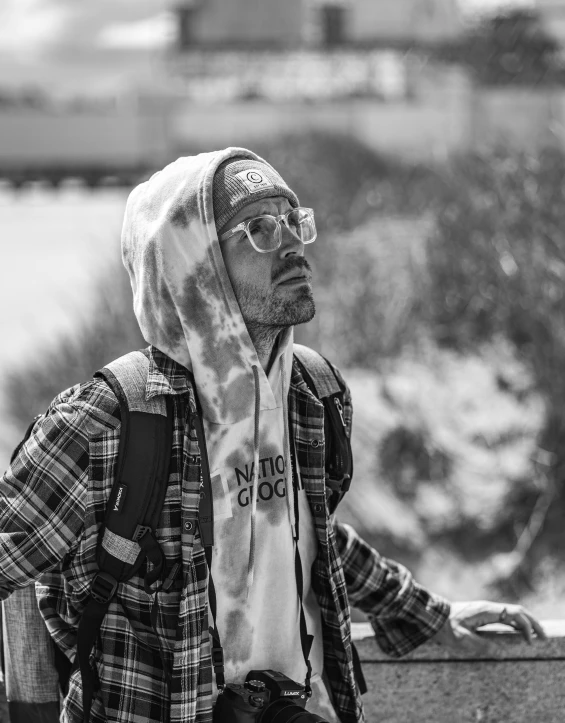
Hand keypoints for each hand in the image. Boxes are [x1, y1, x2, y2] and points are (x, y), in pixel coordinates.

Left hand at [432, 600, 546, 653]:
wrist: (432, 617)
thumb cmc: (446, 628)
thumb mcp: (463, 639)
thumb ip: (482, 645)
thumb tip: (502, 653)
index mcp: (486, 611)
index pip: (513, 613)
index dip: (526, 625)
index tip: (530, 640)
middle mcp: (488, 607)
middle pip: (516, 610)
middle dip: (532, 622)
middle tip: (543, 636)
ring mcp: (485, 610)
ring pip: (511, 612)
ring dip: (525, 622)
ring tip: (535, 635)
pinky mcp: (482, 614)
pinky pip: (503, 616)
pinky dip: (515, 623)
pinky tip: (519, 632)